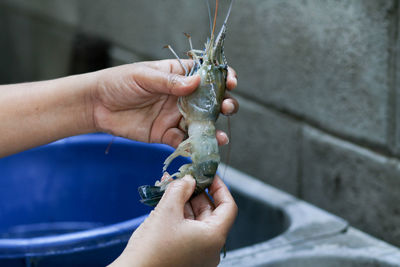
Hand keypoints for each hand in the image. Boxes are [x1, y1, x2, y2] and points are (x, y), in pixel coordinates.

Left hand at [91, 60, 237, 147]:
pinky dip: (193, 147)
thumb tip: (197, 82)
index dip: (222, 77)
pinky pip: (184, 141)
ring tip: (220, 137)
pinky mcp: (166, 134)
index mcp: (178, 76)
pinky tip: (201, 149)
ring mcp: (175, 116)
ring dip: (213, 130)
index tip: (230, 82)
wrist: (97, 105)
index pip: (206, 74)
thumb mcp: (144, 76)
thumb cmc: (119, 82)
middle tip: (226, 108)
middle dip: (223, 104)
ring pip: (201, 124)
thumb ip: (170, 82)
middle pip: (210, 101)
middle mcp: (182, 96)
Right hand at [109, 175, 236, 266]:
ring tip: (171, 188)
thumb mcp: (167, 211)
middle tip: (185, 178)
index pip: (228, 206)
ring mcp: (199, 255)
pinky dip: (180, 216)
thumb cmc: (152, 250)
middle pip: (211, 213)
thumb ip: (180, 189)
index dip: (219, 187)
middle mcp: (210, 248)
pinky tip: (167, 203)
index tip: (209, 175)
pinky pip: (188, 231)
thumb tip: (189, 180)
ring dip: (185, 203)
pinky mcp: (186, 257)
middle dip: (197, 193)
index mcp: (213, 237)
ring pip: (197, 221)